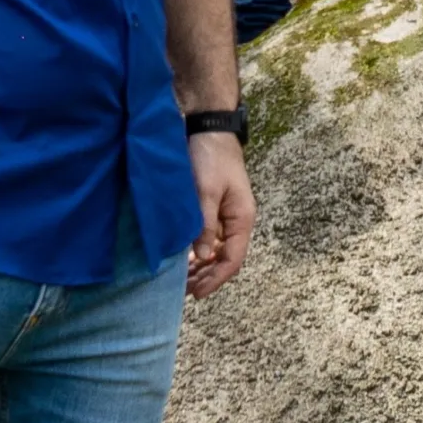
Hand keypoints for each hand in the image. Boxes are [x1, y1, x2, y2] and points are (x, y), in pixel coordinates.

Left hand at [186, 132, 254, 298]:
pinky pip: (208, 239)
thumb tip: (203, 256)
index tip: (196, 293)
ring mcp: (226, 216)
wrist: (209, 129)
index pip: (233, 260)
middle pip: (225, 259)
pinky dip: (196, 251)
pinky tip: (182, 259)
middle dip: (206, 277)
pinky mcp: (214, 209)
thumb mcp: (206, 191)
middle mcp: (236, 222)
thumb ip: (205, 224)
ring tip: (180, 280)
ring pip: (216, 251)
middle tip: (183, 292)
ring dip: (201, 267)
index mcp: (242, 219)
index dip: (215, 279)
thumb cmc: (210, 157)